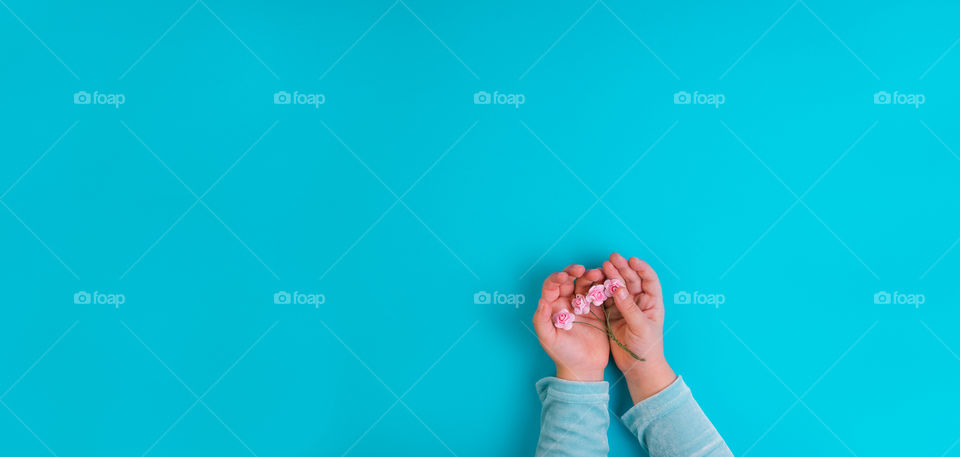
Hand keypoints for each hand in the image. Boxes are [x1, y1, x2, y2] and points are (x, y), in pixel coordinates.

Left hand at [532, 265, 608, 381]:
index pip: (552, 286)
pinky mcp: (597, 311)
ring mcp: (582, 305)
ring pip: (585, 284)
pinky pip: (599, 294)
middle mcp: (566, 303)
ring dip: (590, 276)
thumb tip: (541, 301)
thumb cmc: (563, 355)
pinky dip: (603, 286)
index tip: (565, 276)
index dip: (557, 278)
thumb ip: (541, 320)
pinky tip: (607, 282)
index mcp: (552, 307)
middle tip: (582, 269)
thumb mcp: (548, 339)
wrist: (584, 368)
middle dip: (575, 272)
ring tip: (598, 273)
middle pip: (569, 281)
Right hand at [602, 253, 675, 402]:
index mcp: (652, 302)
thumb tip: (618, 288)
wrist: (637, 367)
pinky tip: (595, 282)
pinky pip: (606, 298)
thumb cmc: (647, 347)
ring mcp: (625, 307)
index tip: (631, 260)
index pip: (649, 279)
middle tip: (611, 259)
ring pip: (617, 287)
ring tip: (602, 267)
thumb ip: (629, 307)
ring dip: (610, 276)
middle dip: (622, 268)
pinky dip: (601, 290)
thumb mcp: (640, 327)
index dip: (641, 268)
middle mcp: (639, 302)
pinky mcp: (612, 314)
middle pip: (631, 280)